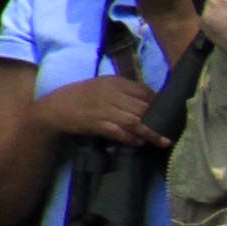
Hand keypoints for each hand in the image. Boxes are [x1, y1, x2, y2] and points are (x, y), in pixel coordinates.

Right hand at [31, 74, 163, 147]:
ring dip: (150, 132)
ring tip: (163, 141)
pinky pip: (119, 132)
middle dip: (157, 119)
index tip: (168, 111)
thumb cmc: (84, 95)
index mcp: (115, 82)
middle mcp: (111, 95)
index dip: (157, 102)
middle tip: (169, 128)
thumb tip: (149, 100)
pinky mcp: (97, 124)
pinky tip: (140, 143)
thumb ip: (125, 90)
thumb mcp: (104, 85)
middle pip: (142, 107)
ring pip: (134, 121)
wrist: (57, 106)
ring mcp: (104, 110)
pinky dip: (131, 138)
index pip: (143, 91)